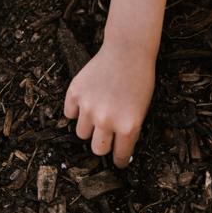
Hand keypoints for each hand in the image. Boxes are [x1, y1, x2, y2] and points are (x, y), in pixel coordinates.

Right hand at [64, 41, 155, 167]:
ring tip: (97, 112)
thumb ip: (128, 129)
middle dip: (103, 144)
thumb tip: (117, 148)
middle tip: (106, 134)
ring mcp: (89, 107)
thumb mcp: (142, 109)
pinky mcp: (75, 93)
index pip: (120, 156)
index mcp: (128, 127)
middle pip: (97, 149)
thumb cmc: (140, 79)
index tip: (119, 161)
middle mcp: (106, 120)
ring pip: (81, 133)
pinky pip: (69, 113)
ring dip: (89, 127)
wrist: (128, 51)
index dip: (120, 160)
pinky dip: (76, 110)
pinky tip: (86, 100)